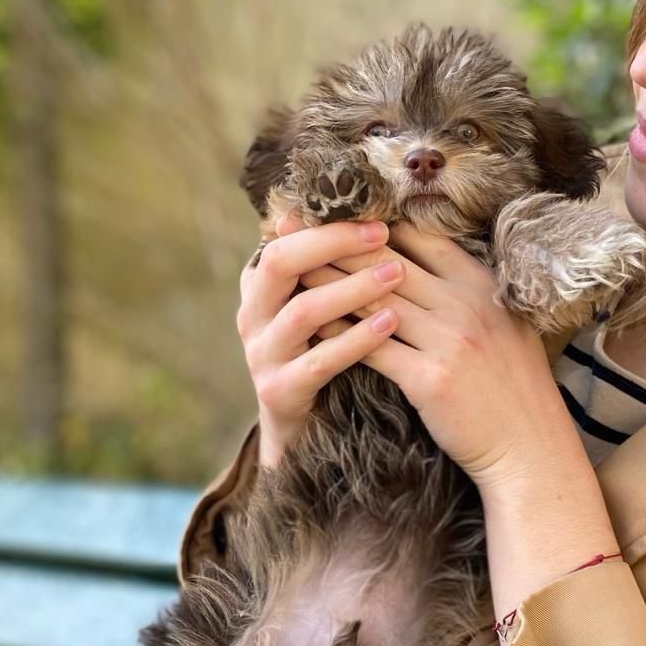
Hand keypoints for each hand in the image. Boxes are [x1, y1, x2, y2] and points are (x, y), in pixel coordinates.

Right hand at [236, 216, 404, 468]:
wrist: (304, 431)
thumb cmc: (321, 353)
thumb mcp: (319, 307)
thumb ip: (330, 269)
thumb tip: (374, 215)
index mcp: (258, 288)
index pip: (284, 240)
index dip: (327, 227)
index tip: (376, 219)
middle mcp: (251, 316)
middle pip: (281, 264)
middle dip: (332, 245)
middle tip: (382, 237)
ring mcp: (262, 356)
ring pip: (303, 312)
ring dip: (352, 289)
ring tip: (394, 275)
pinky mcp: (280, 392)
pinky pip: (320, 361)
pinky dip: (356, 340)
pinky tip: (389, 325)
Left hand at [290, 215, 570, 488]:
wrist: (530, 447)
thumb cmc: (513, 389)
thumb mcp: (503, 324)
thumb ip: (467, 293)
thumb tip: (421, 265)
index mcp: (482, 284)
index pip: (420, 238)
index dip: (374, 225)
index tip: (336, 216)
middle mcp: (466, 304)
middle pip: (388, 261)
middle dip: (336, 243)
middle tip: (294, 229)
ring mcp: (450, 340)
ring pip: (374, 300)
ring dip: (328, 281)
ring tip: (292, 270)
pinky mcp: (432, 379)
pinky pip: (372, 348)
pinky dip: (339, 333)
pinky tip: (311, 325)